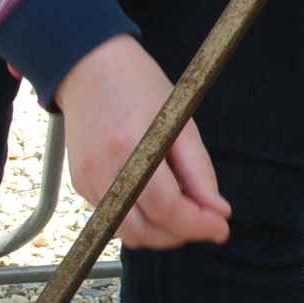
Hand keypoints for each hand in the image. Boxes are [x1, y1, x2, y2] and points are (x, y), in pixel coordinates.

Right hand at [60, 36, 230, 248]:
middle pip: (144, 231)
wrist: (89, 68)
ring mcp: (86, 182)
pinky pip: (113, 218)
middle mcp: (102, 172)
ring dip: (161, 233)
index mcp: (130, 150)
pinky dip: (141, 221)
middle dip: (181, 234)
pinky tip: (159, 203)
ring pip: (127, 233)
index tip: (223, 228)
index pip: (167, 209)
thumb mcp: (180, 121)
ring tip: (185, 213)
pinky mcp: (80, 185)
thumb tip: (219, 212)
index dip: (198, 225)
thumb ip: (199, 172)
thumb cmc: (139, 87)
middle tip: (208, 220)